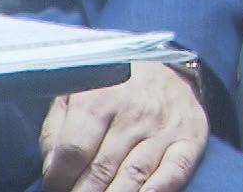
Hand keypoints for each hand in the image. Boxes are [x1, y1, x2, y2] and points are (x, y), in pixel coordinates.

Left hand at [40, 63, 206, 191]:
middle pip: (102, 170)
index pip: (73, 151)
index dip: (58, 179)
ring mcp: (165, 127)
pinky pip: (174, 172)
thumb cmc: (112, 86)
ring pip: (134, 175)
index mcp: (100, 98)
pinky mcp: (190, 138)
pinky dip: (156, 191)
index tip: (54, 188)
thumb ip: (56, 132)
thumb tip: (52, 169)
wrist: (166, 64)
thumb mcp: (73, 94)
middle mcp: (135, 113)